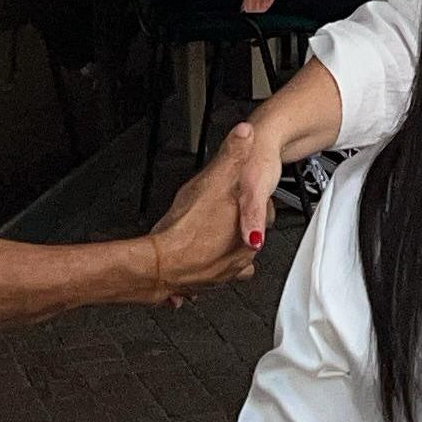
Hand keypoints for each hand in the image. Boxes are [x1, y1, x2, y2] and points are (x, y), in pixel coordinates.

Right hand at [144, 124, 263, 300]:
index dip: (248, 204)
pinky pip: (204, 278)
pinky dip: (198, 269)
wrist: (158, 264)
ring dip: (220, 253)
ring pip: (229, 264)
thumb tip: (246, 133)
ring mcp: (220, 277)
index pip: (263, 219)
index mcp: (250, 238)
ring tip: (205, 237)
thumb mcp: (213, 180)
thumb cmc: (186, 229)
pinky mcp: (198, 287)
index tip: (236, 197)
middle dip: (235, 230)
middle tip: (218, 216)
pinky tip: (187, 258)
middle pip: (247, 242)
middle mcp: (240, 262)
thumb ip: (232, 154)